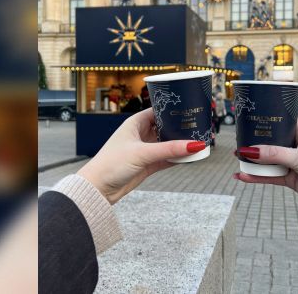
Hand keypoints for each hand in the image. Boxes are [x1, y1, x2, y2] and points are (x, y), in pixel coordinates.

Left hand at [78, 108, 205, 203]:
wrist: (98, 189)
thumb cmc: (111, 164)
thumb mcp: (142, 153)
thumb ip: (169, 150)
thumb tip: (194, 145)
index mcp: (135, 123)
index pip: (159, 111)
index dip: (173, 109)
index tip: (190, 108)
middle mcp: (141, 134)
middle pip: (166, 127)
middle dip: (181, 127)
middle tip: (199, 125)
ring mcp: (145, 150)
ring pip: (168, 144)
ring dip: (181, 144)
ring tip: (199, 140)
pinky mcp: (148, 165)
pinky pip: (167, 158)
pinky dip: (178, 158)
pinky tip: (190, 156)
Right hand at [233, 118, 297, 209]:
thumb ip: (274, 154)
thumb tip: (250, 151)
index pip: (282, 120)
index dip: (270, 116)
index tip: (253, 113)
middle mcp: (294, 146)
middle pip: (270, 141)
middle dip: (255, 141)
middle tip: (239, 138)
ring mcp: (290, 163)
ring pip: (267, 160)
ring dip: (253, 160)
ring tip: (237, 158)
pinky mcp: (288, 178)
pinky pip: (268, 176)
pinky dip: (256, 176)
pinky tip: (242, 175)